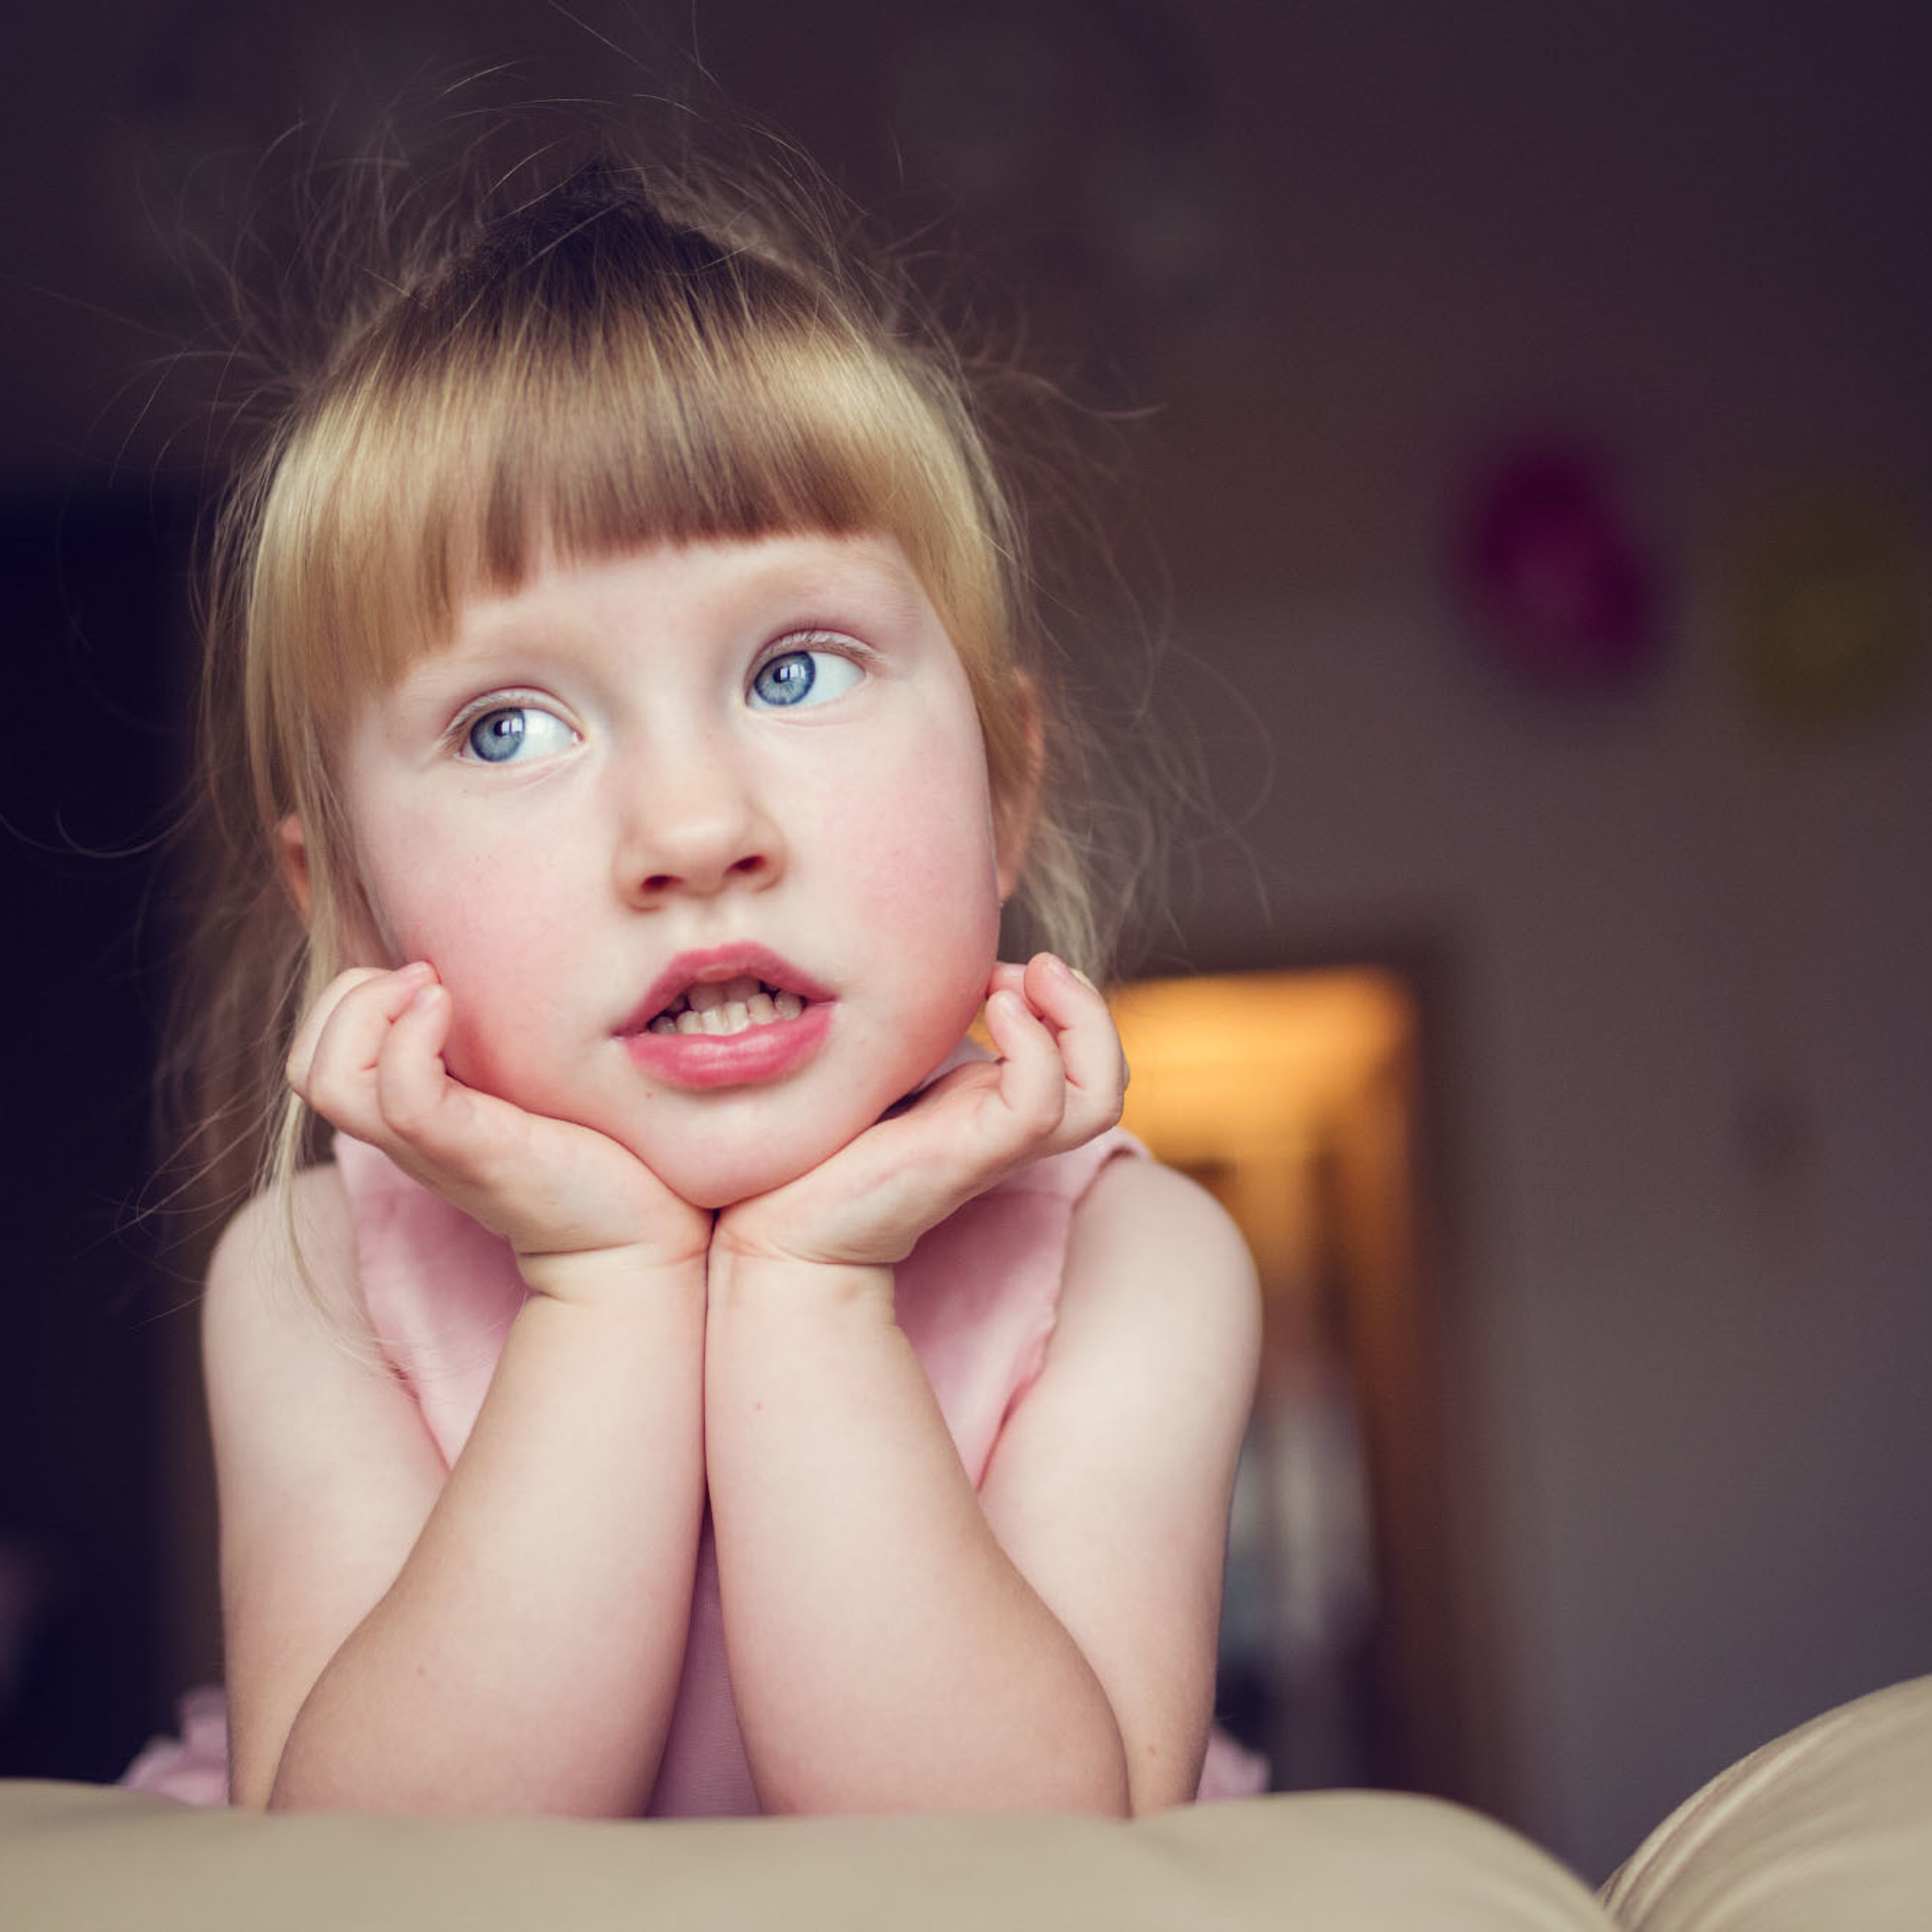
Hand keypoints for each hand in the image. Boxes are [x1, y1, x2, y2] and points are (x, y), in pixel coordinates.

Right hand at [287, 964, 711, 1277]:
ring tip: (437, 992)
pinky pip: (403, 1100)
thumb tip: (481, 968)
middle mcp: (407, 1131)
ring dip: (368, 1011)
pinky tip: (450, 1008)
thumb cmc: (595, 1147)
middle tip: (427, 979)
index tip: (429, 975)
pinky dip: (409, 1041)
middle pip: (308, 1065)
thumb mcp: (527, 1079)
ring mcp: (434, 1146)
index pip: (318, 1053)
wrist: (635, 1235)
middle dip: (346, 997)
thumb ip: (489, 1041)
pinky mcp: (474, 1153)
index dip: (349, 999)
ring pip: (329, 1079)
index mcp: (411, 1110)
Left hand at [712, 953, 1126, 1269]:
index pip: (1087, 1060)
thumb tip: (941, 963)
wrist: (783, 1220)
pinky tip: (992, 1005)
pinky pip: (1039, 1107)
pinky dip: (1034, 1047)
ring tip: (1020, 983)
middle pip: (1111, 1078)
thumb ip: (923, 1023)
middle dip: (1090, 1006)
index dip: (1066, 999)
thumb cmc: (826, 1138)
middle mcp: (1008, 1123)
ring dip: (1081, 1023)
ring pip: (1100, 1097)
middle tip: (1036, 967)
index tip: (999, 970)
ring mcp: (995, 1142)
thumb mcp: (889, 1062)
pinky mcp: (969, 1156)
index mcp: (996, 1101)